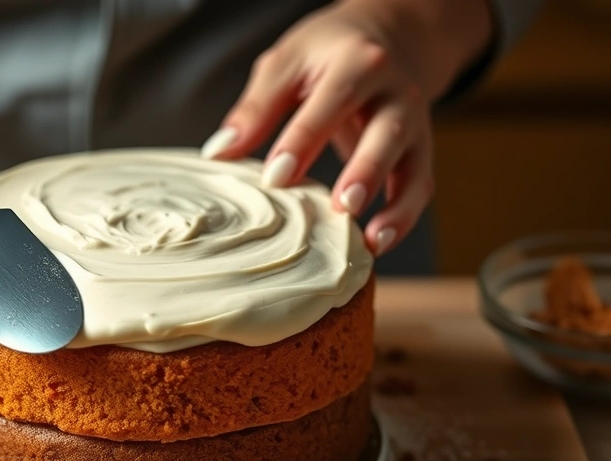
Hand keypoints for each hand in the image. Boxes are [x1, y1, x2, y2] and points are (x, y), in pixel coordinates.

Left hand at [201, 1, 489, 255]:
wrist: (386, 38)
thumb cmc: (324, 55)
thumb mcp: (285, 65)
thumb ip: (256, 108)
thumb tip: (219, 153)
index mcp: (358, 63)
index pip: (331, 104)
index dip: (302, 142)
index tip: (275, 179)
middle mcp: (396, 92)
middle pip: (387, 133)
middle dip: (365, 171)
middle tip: (341, 207)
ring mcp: (415, 123)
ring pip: (415, 166)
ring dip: (397, 206)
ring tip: (371, 242)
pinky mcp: (420, 150)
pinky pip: (420, 186)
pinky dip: (404, 217)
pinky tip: (377, 243)